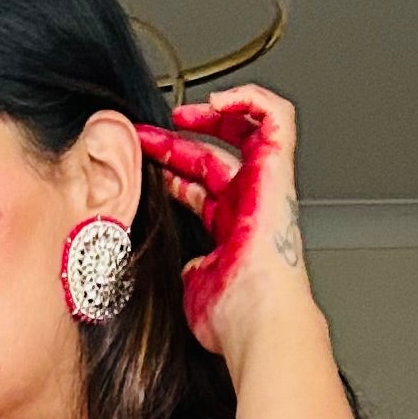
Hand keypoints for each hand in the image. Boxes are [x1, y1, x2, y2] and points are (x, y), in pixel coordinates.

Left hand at [137, 87, 312, 364]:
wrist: (256, 319)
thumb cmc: (231, 315)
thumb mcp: (191, 285)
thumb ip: (187, 266)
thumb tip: (185, 264)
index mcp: (229, 231)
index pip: (198, 187)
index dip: (169, 169)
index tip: (139, 160)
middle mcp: (250, 206)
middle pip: (213, 157)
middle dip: (176, 142)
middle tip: (145, 134)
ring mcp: (266, 187)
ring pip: (248, 128)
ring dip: (213, 114)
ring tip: (183, 112)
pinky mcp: (279, 170)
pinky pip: (276, 117)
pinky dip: (250, 99)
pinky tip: (217, 101)